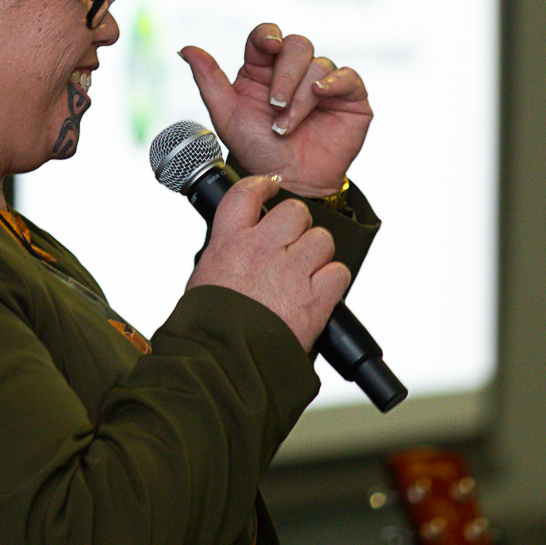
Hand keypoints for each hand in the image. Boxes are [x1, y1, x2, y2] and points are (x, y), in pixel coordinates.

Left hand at [179, 24, 370, 196]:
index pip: (267, 36)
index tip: (268, 46)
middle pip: (297, 45)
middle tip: (275, 107)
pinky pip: (348, 76)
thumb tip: (186, 48)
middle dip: (286, 76)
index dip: (268, 36)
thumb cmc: (256, 150)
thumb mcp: (226, 115)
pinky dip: (335, 82)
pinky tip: (322, 94)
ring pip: (319, 64)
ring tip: (287, 126)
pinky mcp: (349, 97)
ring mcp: (324, 82)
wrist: (287, 182)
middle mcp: (294, 71)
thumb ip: (208, 80)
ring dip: (301, 97)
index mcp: (263, 69)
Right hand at [186, 172, 352, 350]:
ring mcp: (291, 271)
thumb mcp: (206, 276)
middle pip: (296, 212)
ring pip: (322, 239)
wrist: (223, 359)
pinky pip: (339, 272)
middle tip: (292, 245)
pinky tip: (318, 293)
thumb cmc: (209, 325)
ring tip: (304, 273)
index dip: (263, 185)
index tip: (271, 188)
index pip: (247, 193)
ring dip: (318, 254)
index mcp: (230, 242)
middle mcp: (262, 249)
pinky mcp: (315, 297)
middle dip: (299, 226)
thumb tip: (240, 246)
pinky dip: (332, 282)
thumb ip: (229, 254)